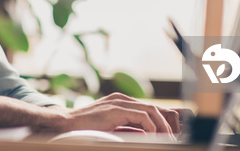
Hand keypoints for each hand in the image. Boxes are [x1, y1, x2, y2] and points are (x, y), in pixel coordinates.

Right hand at [51, 93, 179, 134]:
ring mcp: (119, 102)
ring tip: (166, 140)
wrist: (66, 124)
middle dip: (167, 124)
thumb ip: (126, 127)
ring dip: (162, 126)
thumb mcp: (111, 127)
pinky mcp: (116, 109)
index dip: (163, 120)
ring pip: (151, 110)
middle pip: (154, 107)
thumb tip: (146, 136)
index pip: (149, 108)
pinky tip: (152, 138)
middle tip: (173, 139)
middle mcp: (122, 99)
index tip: (171, 135)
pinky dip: (151, 127)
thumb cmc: (85, 129)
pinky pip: (142, 116)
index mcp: (121, 102)